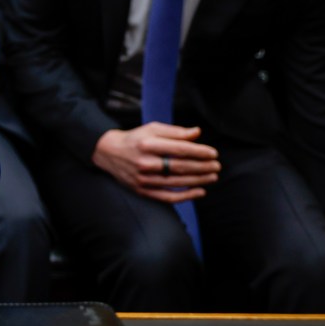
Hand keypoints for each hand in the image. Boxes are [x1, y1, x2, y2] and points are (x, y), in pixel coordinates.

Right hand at [92, 123, 220, 202]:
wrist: (108, 152)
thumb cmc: (134, 139)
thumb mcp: (152, 129)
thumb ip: (175, 132)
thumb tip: (197, 133)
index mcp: (147, 143)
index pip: (179, 149)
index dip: (199, 152)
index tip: (213, 153)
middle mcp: (145, 162)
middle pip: (180, 166)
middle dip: (202, 167)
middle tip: (217, 166)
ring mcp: (143, 178)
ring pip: (176, 182)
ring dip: (198, 181)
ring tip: (212, 176)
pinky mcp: (142, 190)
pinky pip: (167, 197)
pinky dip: (185, 196)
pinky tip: (199, 192)